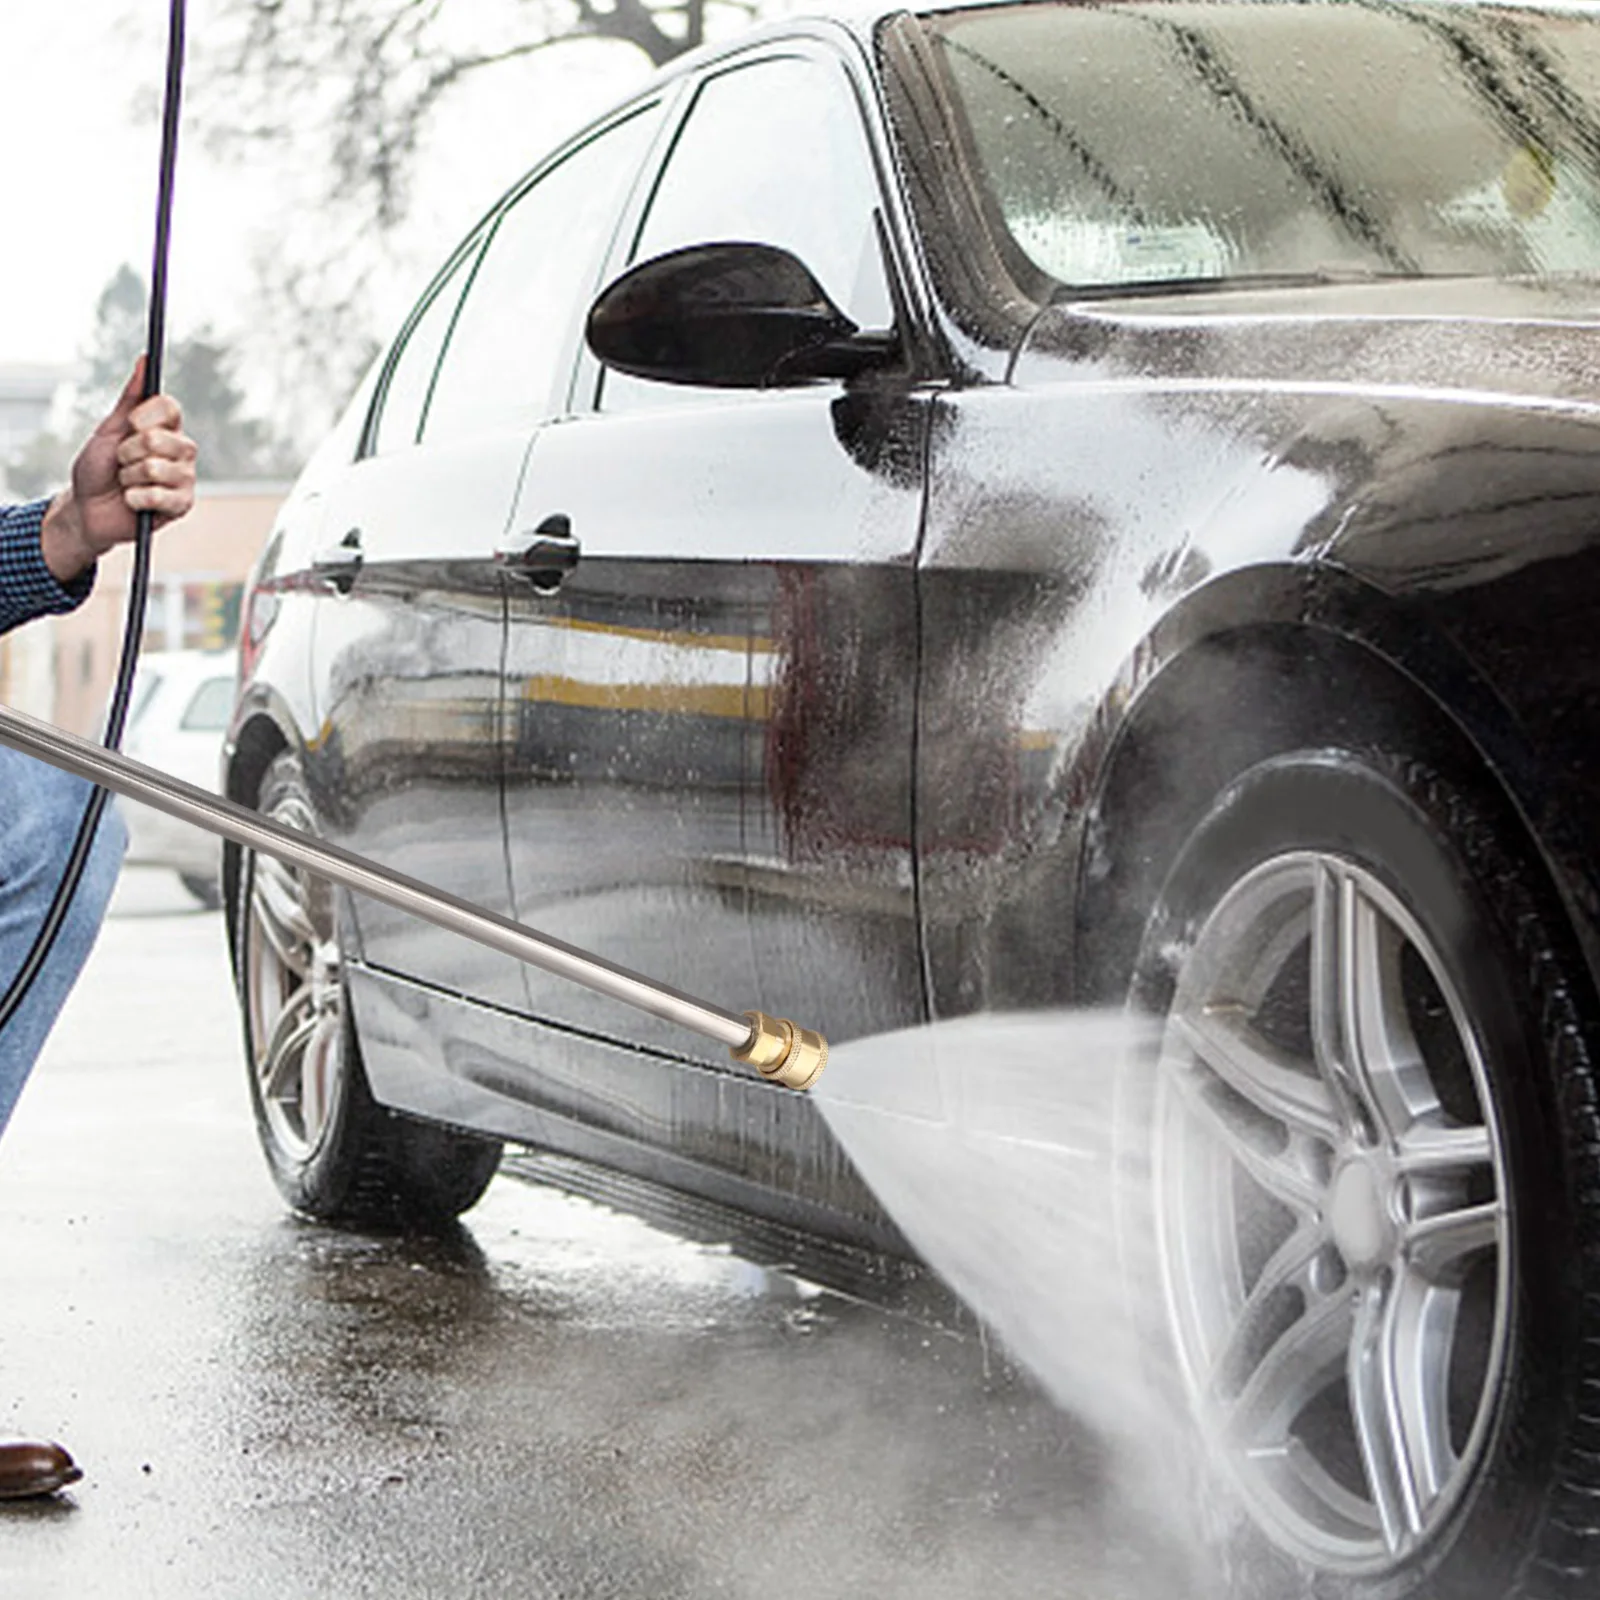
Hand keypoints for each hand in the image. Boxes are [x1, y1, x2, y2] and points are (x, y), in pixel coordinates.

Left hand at [40, 358, 198, 583]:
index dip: (146, 416)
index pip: (170, 408)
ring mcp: (184, 478)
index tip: (129, 425)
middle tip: (121, 462)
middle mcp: (181, 451)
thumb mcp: (108, 430)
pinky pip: (158, 495)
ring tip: (126, 483)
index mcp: (166, 429)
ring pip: (155, 468)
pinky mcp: (182, 504)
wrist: (88, 509)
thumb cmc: (97, 468)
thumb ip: (130, 398)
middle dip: (127, 452)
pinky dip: (135, 498)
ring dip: (128, 477)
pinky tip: (133, 502)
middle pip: (159, 439)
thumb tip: (144, 360)